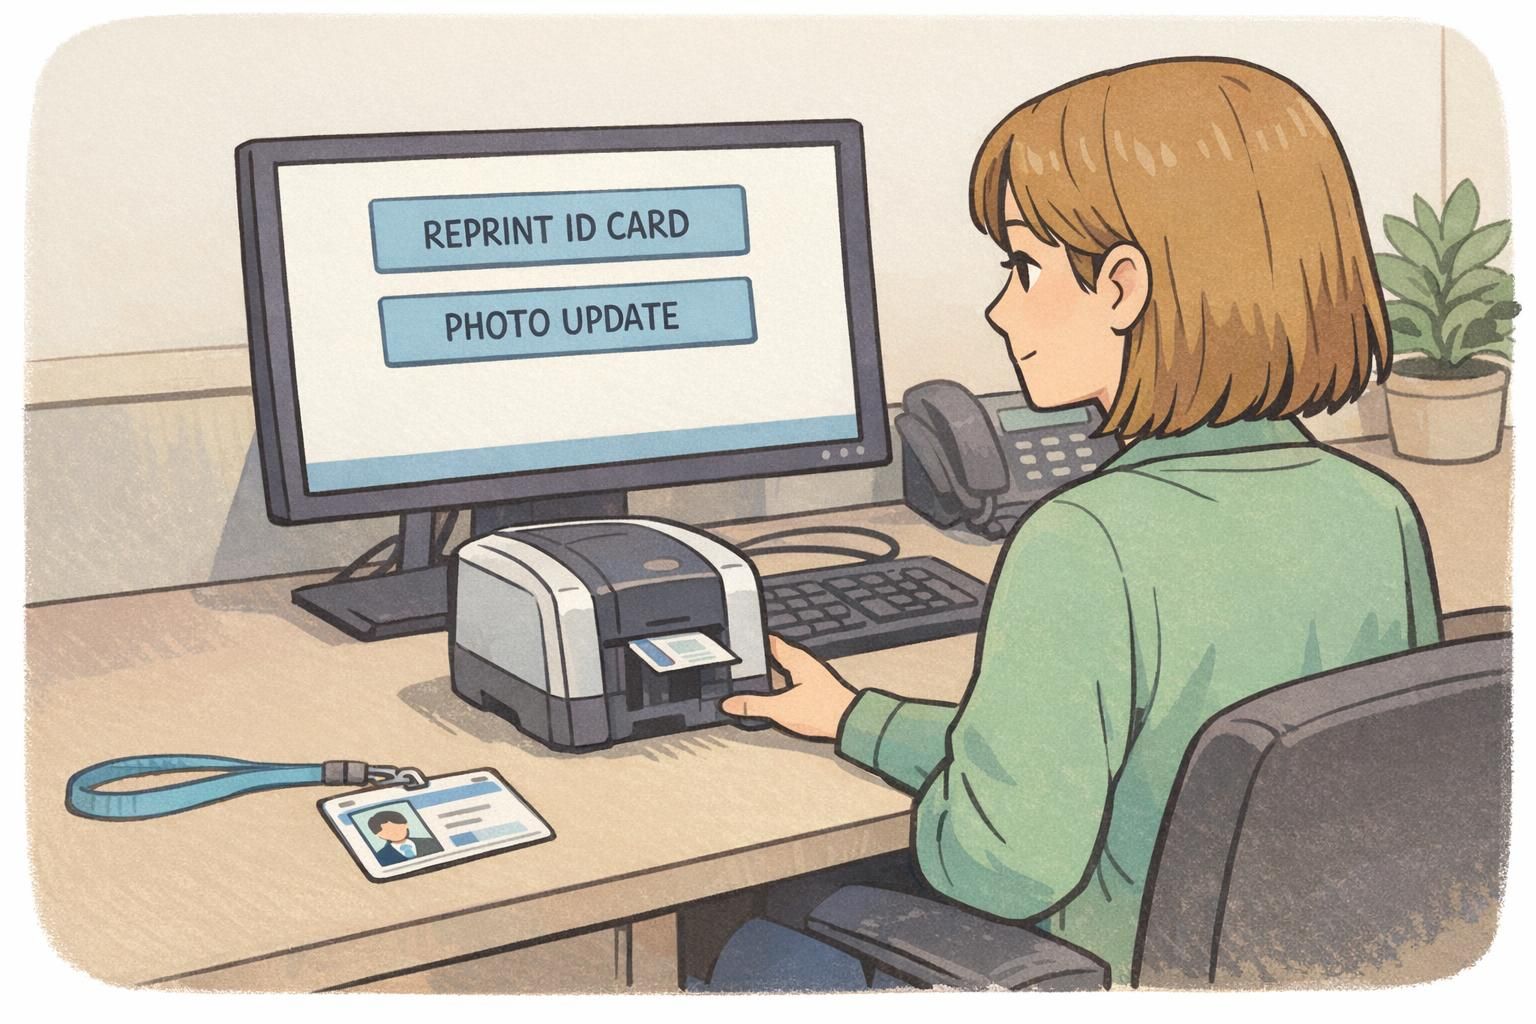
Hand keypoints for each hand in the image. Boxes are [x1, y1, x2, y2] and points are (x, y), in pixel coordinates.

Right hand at [720, 635, 857, 739]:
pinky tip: (770, 692)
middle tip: (738, 660)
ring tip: (749, 676)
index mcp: (796, 659)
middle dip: (757, 657)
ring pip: (783, 666)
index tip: (737, 638)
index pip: (770, 641)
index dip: (753, 639)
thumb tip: (730, 703)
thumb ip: (753, 705)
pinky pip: (790, 678)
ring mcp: (810, 674)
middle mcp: (804, 662)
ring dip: (768, 670)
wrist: (850, 722)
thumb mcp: (781, 708)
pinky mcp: (814, 687)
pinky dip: (777, 681)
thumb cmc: (822, 710)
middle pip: (775, 653)